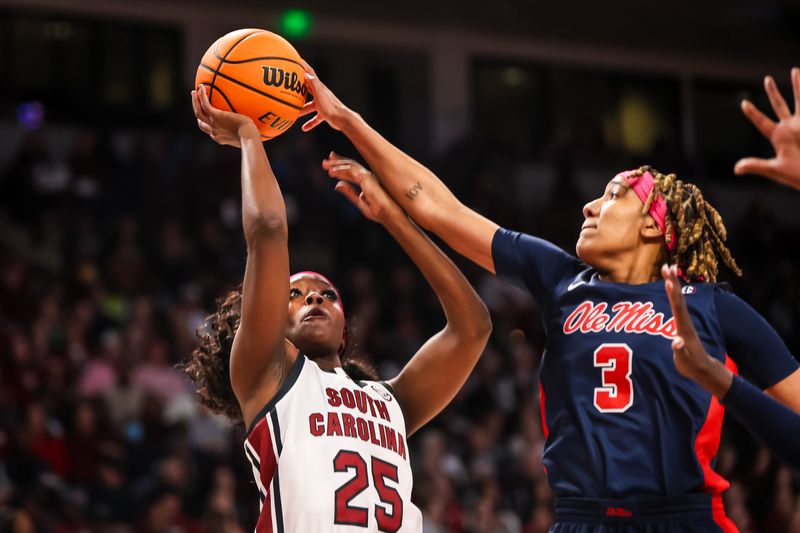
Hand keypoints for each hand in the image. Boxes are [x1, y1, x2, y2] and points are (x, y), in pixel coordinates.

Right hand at [191, 85, 258, 146]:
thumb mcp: (251, 136)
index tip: (210, 118)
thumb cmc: (254, 139)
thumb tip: (261, 129)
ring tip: (194, 92)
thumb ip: (251, 132)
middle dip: (198, 113)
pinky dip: (201, 95)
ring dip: (195, 102)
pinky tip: (202, 86)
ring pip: (198, 113)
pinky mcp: (216, 116)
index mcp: (221, 138)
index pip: (211, 131)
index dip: (208, 125)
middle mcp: (214, 132)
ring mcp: (214, 124)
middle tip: (196, 104)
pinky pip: (205, 104)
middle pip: (201, 123)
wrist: (249, 137)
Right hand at [298, 63, 352, 131]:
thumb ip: (313, 84)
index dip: (304, 67)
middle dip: (299, 88)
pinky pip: (315, 118)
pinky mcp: (325, 114)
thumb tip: (306, 74)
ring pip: (310, 106)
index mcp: (319, 88)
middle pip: (308, 90)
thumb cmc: (331, 106)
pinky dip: (310, 122)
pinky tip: (304, 128)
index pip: (311, 74)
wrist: (342, 119)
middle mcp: (321, 95)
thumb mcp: (319, 94)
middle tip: (290, 86)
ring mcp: (323, 105)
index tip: (297, 61)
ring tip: (293, 113)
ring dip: (302, 110)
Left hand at [322, 153, 402, 223]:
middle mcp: (368, 176)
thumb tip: (337, 185)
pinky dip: (341, 170)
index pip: (352, 171)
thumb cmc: (379, 211)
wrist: (388, 214)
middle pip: (350, 165)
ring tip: (325, 166)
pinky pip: (351, 171)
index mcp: (367, 181)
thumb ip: (349, 192)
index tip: (331, 166)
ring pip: (350, 166)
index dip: (341, 167)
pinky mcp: (367, 178)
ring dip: (337, 165)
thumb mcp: (359, 202)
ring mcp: (368, 176)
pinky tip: (332, 173)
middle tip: (325, 162)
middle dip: (337, 163)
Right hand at [662, 264, 732, 397]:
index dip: (673, 294)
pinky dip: (673, 292)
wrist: (701, 367)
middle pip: (678, 297)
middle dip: (673, 281)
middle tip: (667, 266)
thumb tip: (677, 341)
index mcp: (683, 327)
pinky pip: (676, 303)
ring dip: (674, 283)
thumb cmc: (690, 364)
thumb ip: (680, 350)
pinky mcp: (682, 322)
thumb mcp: (684, 359)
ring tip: (669, 270)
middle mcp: (685, 320)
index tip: (669, 280)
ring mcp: (684, 321)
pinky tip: (671, 286)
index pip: (677, 307)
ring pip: (678, 298)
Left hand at [735, 68, 799, 189]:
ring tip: (795, 70)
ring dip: (798, 85)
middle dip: (773, 92)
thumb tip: (736, 169)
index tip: (743, 103)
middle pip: (779, 105)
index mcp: (778, 137)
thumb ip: (756, 166)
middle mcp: (790, 127)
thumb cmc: (797, 175)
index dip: (753, 113)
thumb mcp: (775, 170)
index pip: (762, 122)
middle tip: (767, 78)